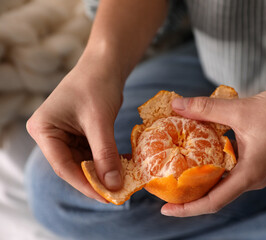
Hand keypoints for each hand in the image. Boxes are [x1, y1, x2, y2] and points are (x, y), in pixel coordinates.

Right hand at [27, 56, 123, 202]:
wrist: (105, 65)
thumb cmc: (97, 85)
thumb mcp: (100, 121)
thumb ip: (105, 154)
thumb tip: (114, 185)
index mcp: (44, 129)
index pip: (63, 165)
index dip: (85, 184)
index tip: (106, 197)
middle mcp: (50, 134)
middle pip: (73, 166)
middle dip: (95, 180)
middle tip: (116, 195)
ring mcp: (64, 134)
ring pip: (84, 162)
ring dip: (103, 172)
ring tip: (123, 183)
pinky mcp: (79, 133)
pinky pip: (92, 153)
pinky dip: (107, 160)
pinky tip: (122, 167)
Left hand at [161, 88, 265, 216]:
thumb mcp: (238, 110)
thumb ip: (205, 108)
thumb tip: (176, 105)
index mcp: (250, 174)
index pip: (214, 201)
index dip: (188, 209)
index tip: (166, 209)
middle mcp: (252, 178)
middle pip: (216, 196)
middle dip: (190, 196)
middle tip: (165, 189)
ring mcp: (255, 172)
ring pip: (223, 184)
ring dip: (201, 181)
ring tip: (177, 175)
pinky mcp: (256, 162)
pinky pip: (230, 172)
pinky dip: (213, 168)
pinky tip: (199, 158)